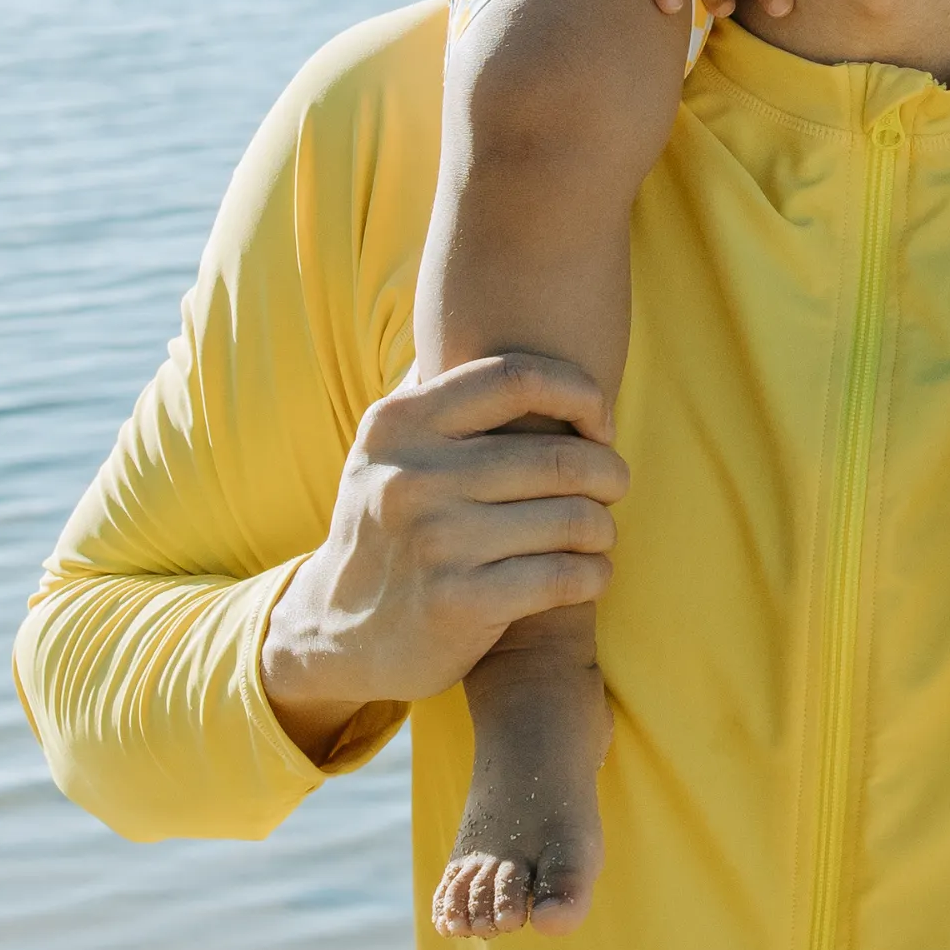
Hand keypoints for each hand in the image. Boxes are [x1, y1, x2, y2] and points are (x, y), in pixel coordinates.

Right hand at [260, 355, 630, 757]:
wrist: (336, 637)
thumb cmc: (392, 527)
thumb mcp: (390, 451)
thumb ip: (443, 393)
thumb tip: (497, 313)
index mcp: (399, 424)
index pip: (517, 377)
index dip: (581, 393)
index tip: (601, 425)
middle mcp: (410, 476)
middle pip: (559, 455)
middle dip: (608, 473)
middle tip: (613, 488)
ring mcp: (434, 540)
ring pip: (573, 518)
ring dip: (603, 528)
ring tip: (598, 535)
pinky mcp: (458, 602)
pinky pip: (565, 575)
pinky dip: (594, 575)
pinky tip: (591, 574)